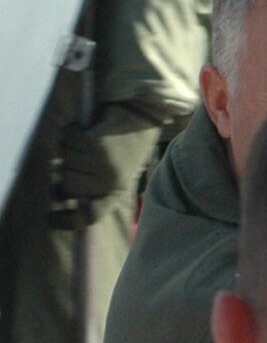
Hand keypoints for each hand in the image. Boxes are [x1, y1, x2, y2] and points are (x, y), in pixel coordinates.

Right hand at [53, 103, 161, 224]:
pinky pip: (67, 141)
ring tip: (88, 140)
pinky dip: (70, 132)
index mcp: (116, 193)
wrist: (142, 122)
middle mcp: (109, 183)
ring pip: (64, 161)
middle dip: (66, 169)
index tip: (49, 220)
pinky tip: (86, 129)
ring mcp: (102, 165)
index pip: (90, 215)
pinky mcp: (96, 146)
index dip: (68, 220)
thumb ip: (91, 186)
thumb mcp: (113, 173)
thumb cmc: (123, 148)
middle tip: (79, 155)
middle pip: (66, 184)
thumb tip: (61, 194)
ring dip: (68, 147)